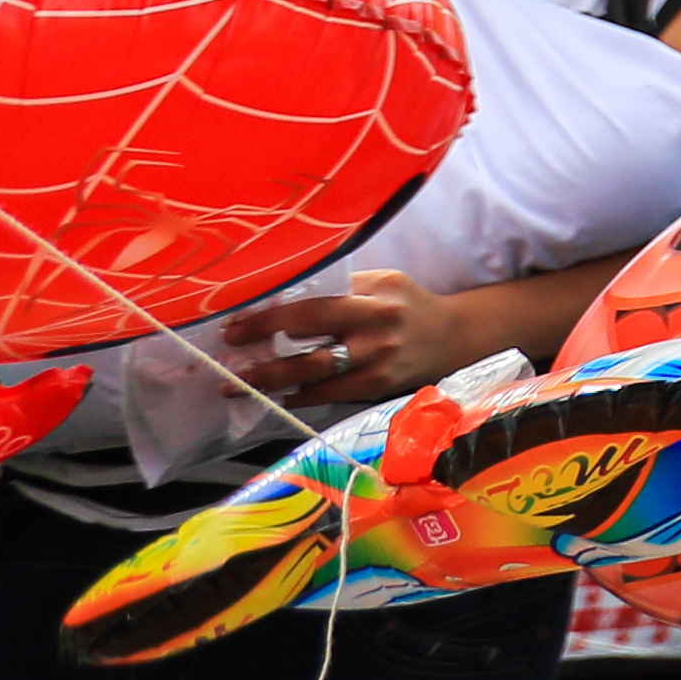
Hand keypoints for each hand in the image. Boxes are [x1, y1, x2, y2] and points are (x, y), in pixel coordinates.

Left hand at [233, 268, 469, 416]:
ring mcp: (379, 361)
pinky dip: (299, 396)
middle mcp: (379, 326)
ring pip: (315, 375)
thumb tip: (277, 302)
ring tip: (239, 385)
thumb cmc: (407, 305)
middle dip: (263, 354)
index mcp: (376, 293)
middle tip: (228, 360)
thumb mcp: (382, 283)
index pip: (314, 305)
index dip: (269, 318)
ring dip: (271, 382)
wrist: (453, 336)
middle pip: (311, 341)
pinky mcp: (378, 387)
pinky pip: (329, 395)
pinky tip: (279, 395)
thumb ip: (339, 289)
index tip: (235, 325)